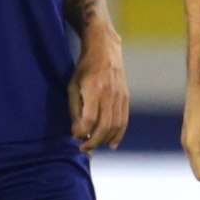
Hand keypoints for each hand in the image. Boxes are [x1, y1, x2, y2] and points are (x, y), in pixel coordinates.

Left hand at [69, 31, 129, 151]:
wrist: (105, 51)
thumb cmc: (84, 69)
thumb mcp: (73, 86)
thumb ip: (75, 109)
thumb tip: (77, 132)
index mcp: (94, 90)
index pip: (89, 119)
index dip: (81, 132)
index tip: (75, 137)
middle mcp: (109, 95)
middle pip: (104, 126)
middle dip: (93, 141)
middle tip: (83, 148)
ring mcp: (120, 97)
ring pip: (115, 126)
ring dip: (105, 140)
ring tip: (94, 146)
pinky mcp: (126, 98)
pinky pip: (124, 120)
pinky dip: (119, 134)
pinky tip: (112, 143)